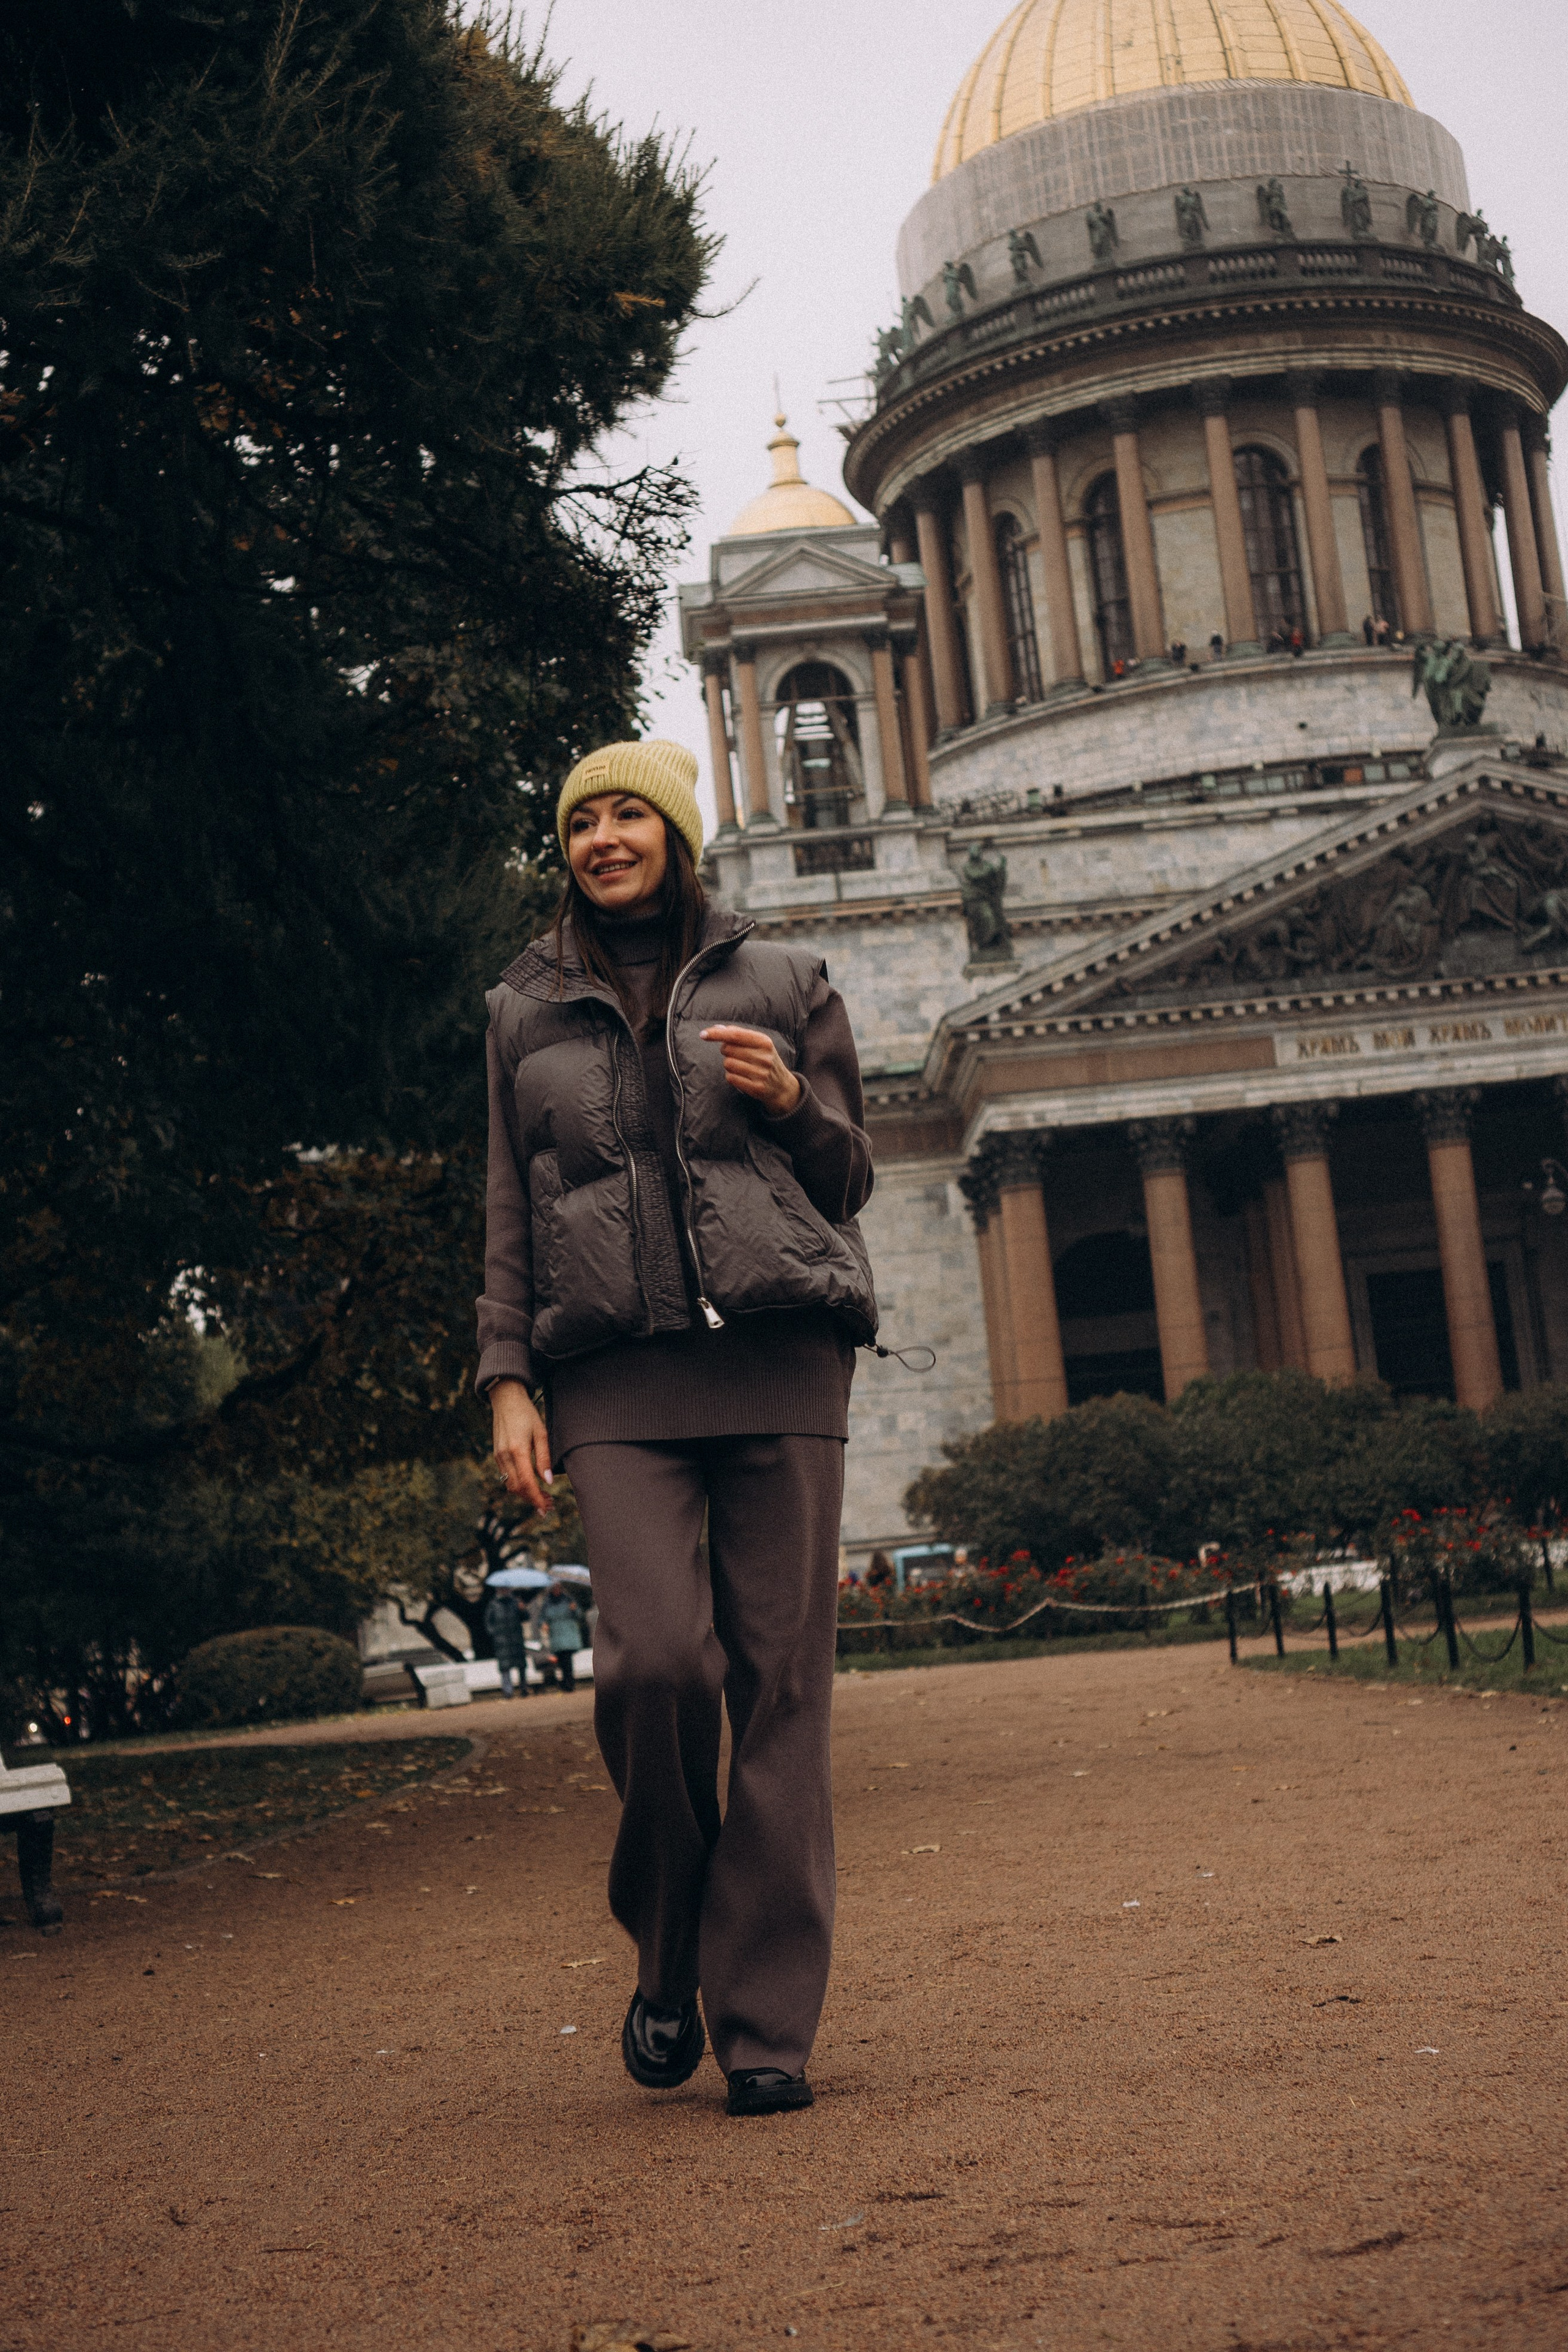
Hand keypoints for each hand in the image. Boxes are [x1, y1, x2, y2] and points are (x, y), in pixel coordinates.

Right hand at [490, 1380, 553, 1512]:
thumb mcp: (541, 1433)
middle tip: (548, 1505)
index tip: (546, 1508)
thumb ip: (544, 1458)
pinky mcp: (497, 1455)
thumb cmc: (527, 1414)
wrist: (506, 1400)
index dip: (536, 1498)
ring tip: (542, 1497)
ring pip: (510, 1484)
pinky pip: (506, 1476)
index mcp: (517, 1450)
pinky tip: (530, 1485)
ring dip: (525, 1494)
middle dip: (532, 1499)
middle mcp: (505, 1456)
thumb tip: (548, 1481)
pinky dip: (518, 1484)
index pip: (527, 1483)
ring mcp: (498, 1456)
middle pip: (517, 1488)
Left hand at [700, 1024, 802, 1117]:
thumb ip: (738, 1034)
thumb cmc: (765, 1060)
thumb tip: (717, 1028)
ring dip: (729, 1064)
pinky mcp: (756, 1087)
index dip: (717, 1034)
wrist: (782, 1086)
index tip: (703, 1034)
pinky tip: (742, 1077)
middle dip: (726, 1051)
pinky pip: (730, 1078)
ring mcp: (761, 1073)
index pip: (735, 1035)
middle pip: (728, 1049)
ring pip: (728, 1064)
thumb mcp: (758, 1044)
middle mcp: (764, 1057)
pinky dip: (731, 1076)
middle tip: (736, 1055)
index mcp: (764, 1042)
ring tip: (741, 1066)